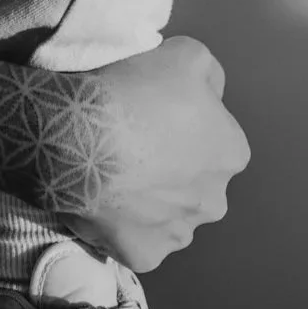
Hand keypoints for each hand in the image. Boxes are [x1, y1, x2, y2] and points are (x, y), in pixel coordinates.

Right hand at [64, 35, 249, 272]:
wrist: (77, 135)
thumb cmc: (134, 89)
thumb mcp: (186, 52)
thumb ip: (209, 74)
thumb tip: (210, 94)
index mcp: (230, 153)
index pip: (214, 137)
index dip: (184, 123)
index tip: (153, 112)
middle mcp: (214, 201)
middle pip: (194, 181)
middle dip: (172, 167)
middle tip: (133, 143)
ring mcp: (177, 234)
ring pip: (167, 213)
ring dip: (149, 199)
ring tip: (113, 172)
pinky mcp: (142, 256)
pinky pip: (136, 238)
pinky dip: (124, 223)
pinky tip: (103, 198)